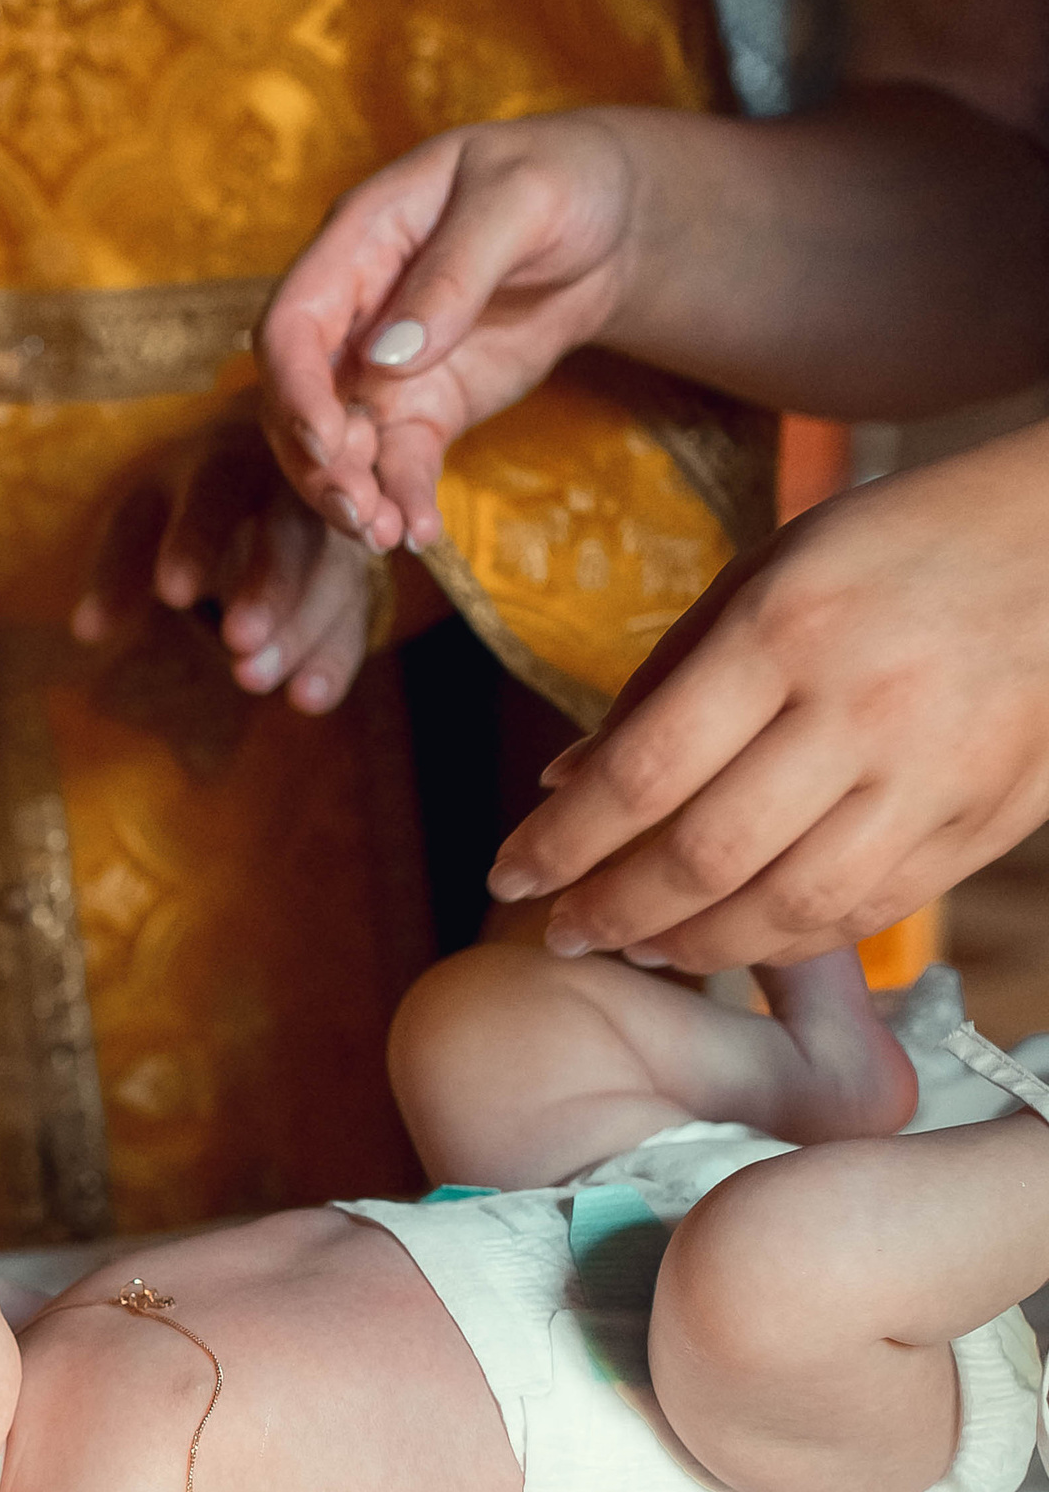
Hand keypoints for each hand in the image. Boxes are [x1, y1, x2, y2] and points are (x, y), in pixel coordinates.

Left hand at [72, 441, 384, 714]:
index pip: (217, 491)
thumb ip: (119, 569)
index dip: (198, 539)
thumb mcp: (146, 517)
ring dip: (296, 631)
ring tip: (251, 679)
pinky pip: (354, 617)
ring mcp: (335, 532)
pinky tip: (307, 700)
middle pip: (291, 532)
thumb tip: (84, 631)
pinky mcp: (357, 577)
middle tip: (237, 641)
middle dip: (269, 586)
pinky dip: (331, 659)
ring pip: (330, 577)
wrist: (270, 466)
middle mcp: (295, 487)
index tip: (173, 593)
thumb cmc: (187, 498)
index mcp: (229, 460)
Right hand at [256, 116, 639, 553]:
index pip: (292, 323)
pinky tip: (421, 533)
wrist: (610, 219)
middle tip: (361, 512)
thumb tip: (390, 358)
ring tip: (387, 536)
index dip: (294, 387)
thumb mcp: (521, 200)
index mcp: (356, 242)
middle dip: (318, 462)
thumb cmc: (558, 179)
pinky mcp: (425, 407)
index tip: (328, 443)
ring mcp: (384, 366)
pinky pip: (399, 463)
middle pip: (298, 399)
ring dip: (351, 495)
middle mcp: (353, 311)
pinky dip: (404, 499)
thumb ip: (455, 273)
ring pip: (339, 445)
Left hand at [487, 422, 1048, 968]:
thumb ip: (664, 679)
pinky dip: (786, 940)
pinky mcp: (983, 821)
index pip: (643, 769)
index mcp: (790, 628)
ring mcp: (932, 774)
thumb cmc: (901, 545)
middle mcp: (862, 707)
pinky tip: (731, 938)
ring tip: (638, 946)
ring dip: (693, 946)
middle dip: (611, 909)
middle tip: (561, 931)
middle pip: (704, 855)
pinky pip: (866, 913)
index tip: (507, 875)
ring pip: (786, 907)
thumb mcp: (772, 571)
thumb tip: (563, 783)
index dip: (560, 841)